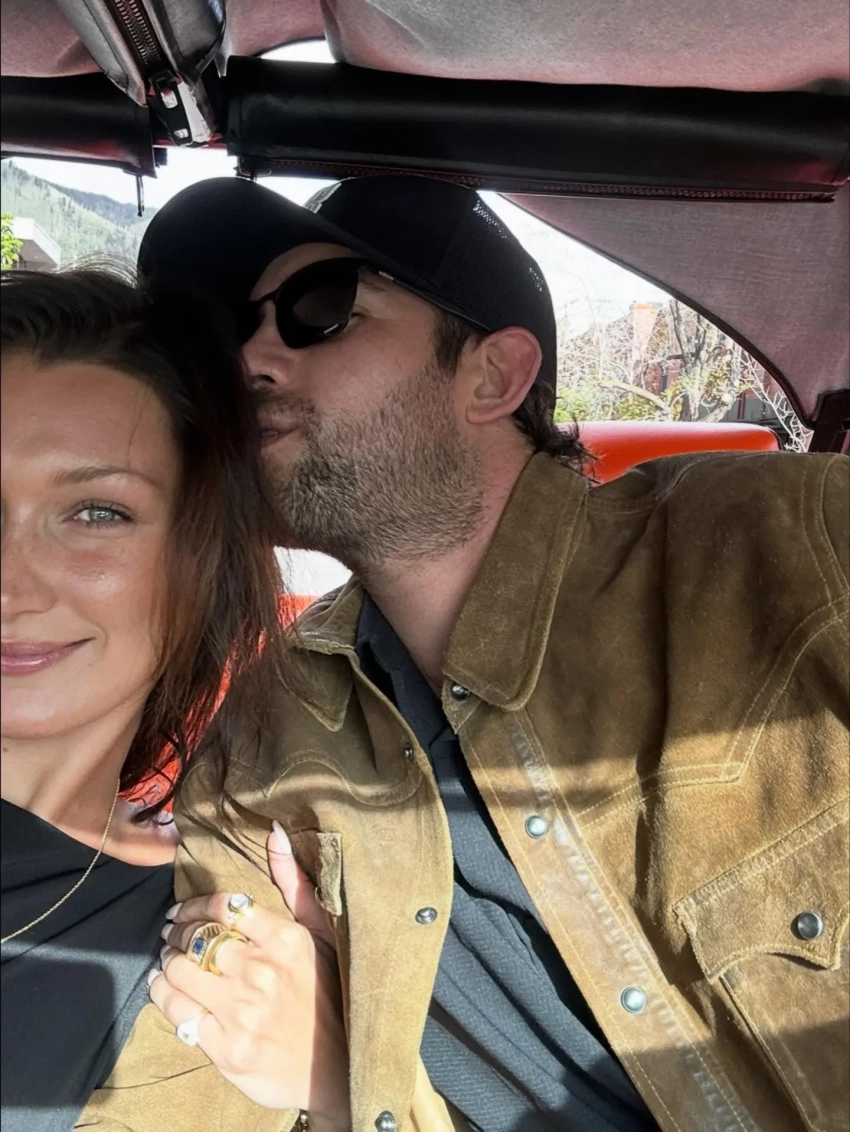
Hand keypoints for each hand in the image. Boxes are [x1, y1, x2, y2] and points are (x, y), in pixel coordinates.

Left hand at [149, 824, 349, 1130]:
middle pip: (196, 939)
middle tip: (171, 937)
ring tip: (167, 961)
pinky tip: (163, 988)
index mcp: (285, 938)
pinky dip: (163, 996)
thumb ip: (295, 883)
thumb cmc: (325, 993)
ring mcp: (242, 1010)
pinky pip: (178, 1013)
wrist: (334, 1068)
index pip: (223, 907)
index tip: (181, 911)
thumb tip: (276, 832)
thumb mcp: (320, 933)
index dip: (194, 906)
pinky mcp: (226, 1047)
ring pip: (180, 972)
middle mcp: (261, 971)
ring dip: (166, 963)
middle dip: (176, 935)